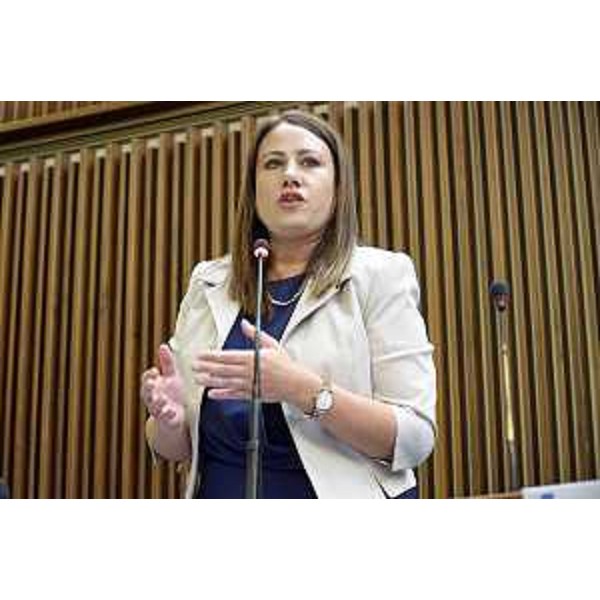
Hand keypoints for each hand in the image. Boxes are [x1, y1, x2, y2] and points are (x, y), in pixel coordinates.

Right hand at [140, 344, 185, 428]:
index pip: (146, 379)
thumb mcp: (171, 376)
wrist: (177, 414)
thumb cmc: (172, 393)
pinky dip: (167, 414)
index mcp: (153, 386)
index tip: (156, 371)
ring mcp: (158, 409)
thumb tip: (163, 345)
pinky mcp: (166, 419)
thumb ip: (167, 363)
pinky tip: (171, 411)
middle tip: (152, 383)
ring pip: (154, 406)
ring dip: (158, 403)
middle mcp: (153, 397)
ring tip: (162, 399)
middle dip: (149, 388)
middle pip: (147, 393)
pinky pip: (165, 417)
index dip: (150, 375)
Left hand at [192, 319, 317, 406]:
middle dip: (206, 367)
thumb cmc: (285, 364)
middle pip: (223, 369)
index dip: (212, 356)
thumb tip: (244, 323)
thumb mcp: (272, 345)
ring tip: (197, 378)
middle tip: (193, 365)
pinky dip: (222, 395)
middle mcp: (249, 372)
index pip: (227, 356)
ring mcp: (250, 385)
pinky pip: (234, 395)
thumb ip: (256, 335)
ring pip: (225, 382)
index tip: (200, 354)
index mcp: (253, 358)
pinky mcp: (252, 395)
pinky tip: (211, 394)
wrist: (297, 385)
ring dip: (210, 381)